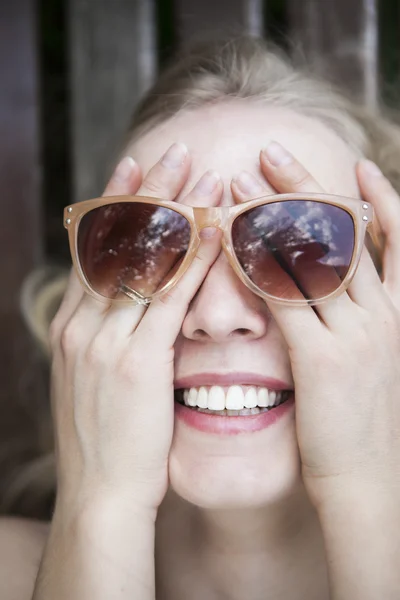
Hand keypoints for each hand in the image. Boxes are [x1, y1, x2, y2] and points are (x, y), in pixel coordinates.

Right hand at [49, 144, 222, 515]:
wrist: (100, 493)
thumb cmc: (106, 439)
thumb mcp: (96, 379)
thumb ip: (106, 337)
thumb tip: (127, 307)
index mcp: (72, 326)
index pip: (93, 249)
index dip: (114, 203)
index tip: (133, 168)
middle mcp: (82, 324)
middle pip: (116, 242)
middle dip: (147, 192)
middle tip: (173, 151)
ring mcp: (106, 341)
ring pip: (143, 261)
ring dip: (177, 213)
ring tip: (203, 175)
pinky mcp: (138, 362)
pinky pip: (169, 299)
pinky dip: (193, 260)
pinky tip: (214, 230)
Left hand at [231, 142, 399, 509]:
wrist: (369, 481)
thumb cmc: (364, 423)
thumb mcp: (376, 361)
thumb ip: (360, 321)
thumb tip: (333, 289)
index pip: (399, 240)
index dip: (382, 199)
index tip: (358, 165)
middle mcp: (383, 314)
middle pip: (346, 232)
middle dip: (308, 187)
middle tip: (272, 151)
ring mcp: (355, 334)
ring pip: (312, 255)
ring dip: (272, 214)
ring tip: (239, 182)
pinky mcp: (322, 358)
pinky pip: (283, 297)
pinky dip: (256, 264)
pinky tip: (229, 239)